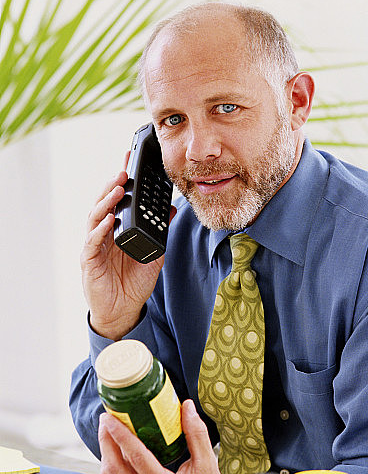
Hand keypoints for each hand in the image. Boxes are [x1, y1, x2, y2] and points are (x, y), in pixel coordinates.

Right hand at [81, 160, 173, 339]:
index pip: (118, 201)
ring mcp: (95, 246)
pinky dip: (101, 229)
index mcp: (118, 230)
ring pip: (96, 217)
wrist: (123, 311)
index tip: (130, 162)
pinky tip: (109, 219)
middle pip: (104, 203)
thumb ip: (161, 232)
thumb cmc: (133, 283)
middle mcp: (104, 234)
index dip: (122, 182)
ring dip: (106, 201)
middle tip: (124, 171)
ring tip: (117, 188)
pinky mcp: (89, 260)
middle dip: (113, 186)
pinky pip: (93, 241)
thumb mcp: (154, 254)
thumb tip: (172, 211)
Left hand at [98, 399, 234, 473]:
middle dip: (105, 441)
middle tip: (106, 420)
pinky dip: (113, 465)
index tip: (111, 418)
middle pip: (113, 468)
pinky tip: (118, 452)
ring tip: (109, 433)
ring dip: (106, 454)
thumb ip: (197, 435)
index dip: (120, 435)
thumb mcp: (208, 465)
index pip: (135, 457)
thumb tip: (187, 409)